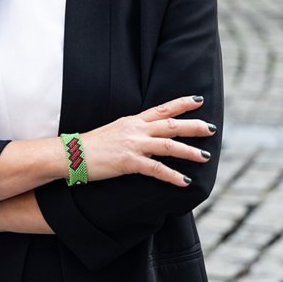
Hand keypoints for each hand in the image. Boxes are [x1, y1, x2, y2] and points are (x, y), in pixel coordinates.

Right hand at [81, 95, 214, 186]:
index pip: (162, 109)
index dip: (182, 103)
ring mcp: (133, 145)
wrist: (71, 154)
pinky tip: (185, 181)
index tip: (199, 100)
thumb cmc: (91, 146)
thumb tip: (145, 135)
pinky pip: (156, 169)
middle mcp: (136, 129)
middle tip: (211, 128)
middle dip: (193, 126)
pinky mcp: (129, 162)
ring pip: (168, 145)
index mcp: (133, 121)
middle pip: (171, 124)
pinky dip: (172, 175)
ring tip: (205, 157)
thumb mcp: (114, 131)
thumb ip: (131, 131)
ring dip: (189, 151)